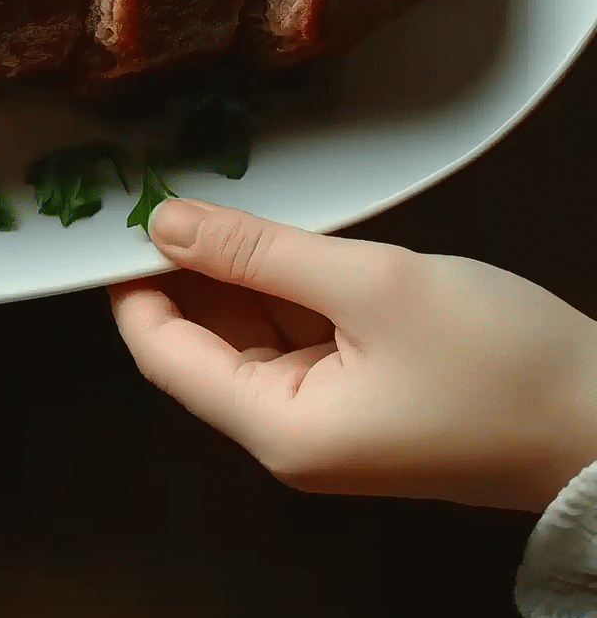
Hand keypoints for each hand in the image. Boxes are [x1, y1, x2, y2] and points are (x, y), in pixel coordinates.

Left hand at [110, 198, 596, 511]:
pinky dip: (283, 287)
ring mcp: (331, 420)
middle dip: (181, 268)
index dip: (132, 281)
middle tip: (164, 181)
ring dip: (234, 271)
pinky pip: (299, 338)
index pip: (162, 353)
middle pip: (203, 345)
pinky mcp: (369, 399)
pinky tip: (280, 233)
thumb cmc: (499, 362)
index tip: (118, 209)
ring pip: (251, 336)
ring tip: (214, 191)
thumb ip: (261, 251)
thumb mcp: (372, 285)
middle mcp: (292, 436)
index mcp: (278, 428)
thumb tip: (165, 226)